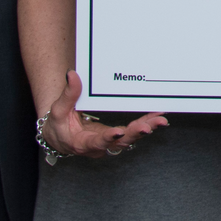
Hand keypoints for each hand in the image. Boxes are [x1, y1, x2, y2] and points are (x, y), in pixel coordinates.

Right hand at [42, 70, 166, 157]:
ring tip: (161, 120)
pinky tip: (158, 117)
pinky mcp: (118, 137)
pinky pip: (134, 132)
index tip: (119, 131)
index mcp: (83, 143)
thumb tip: (72, 75)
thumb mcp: (59, 110)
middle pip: (121, 142)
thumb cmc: (59, 126)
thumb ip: (68, 94)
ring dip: (146, 128)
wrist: (62, 138)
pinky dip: (146, 125)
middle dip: (136, 133)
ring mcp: (110, 142)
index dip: (108, 138)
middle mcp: (100, 146)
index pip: (97, 142)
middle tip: (149, 126)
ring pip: (131, 138)